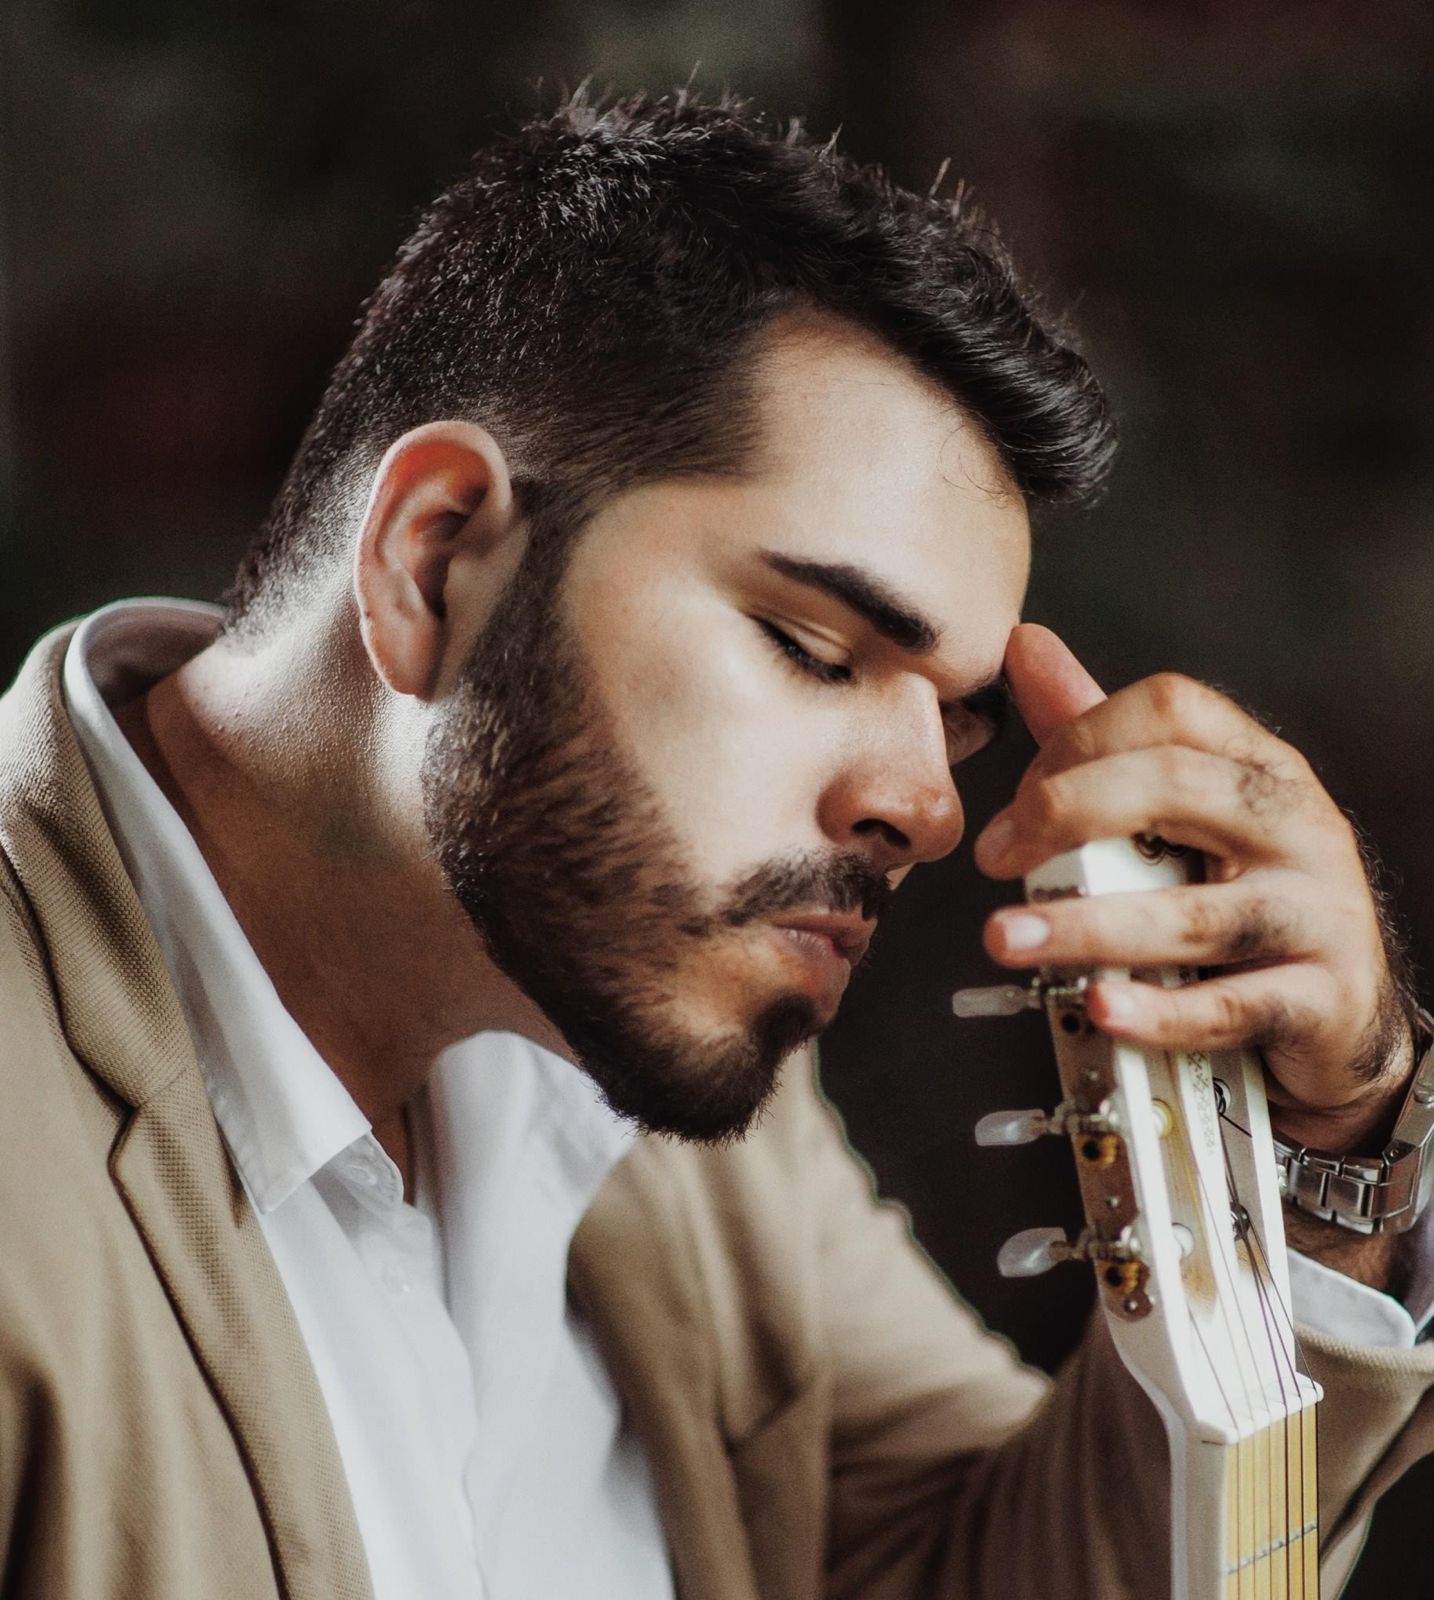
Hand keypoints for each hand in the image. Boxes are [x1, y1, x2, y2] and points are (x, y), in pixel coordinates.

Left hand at [974, 623, 1413, 1155]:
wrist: (1341, 1016)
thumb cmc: (1241, 899)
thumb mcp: (1179, 813)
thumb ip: (1100, 737)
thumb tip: (1024, 646)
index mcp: (1257, 766)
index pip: (1170, 709)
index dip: (1078, 741)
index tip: (1016, 800)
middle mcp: (1296, 825)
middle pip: (1177, 785)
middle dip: (1067, 813)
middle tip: (996, 857)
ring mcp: (1318, 912)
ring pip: (1194, 911)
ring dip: (1086, 927)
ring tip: (1008, 938)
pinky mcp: (1322, 1000)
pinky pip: (1230, 1007)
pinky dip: (1158, 1013)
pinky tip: (1102, 1007)